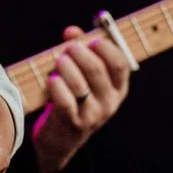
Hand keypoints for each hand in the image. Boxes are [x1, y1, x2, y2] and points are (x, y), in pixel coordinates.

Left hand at [30, 26, 131, 172]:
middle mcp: (109, 103)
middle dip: (80, 52)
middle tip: (68, 47)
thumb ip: (80, 49)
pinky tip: (52, 80)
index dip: (106, 47)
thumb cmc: (73, 98)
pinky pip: (64, 100)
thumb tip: (72, 31)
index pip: (120, 64)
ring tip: (58, 60)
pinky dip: (56, 86)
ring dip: (65, 66)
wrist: (60, 140)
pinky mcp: (72, 124)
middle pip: (97, 70)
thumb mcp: (82, 76)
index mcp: (117, 89)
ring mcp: (92, 115)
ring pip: (79, 83)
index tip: (91, 39)